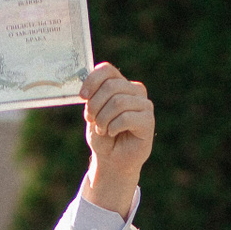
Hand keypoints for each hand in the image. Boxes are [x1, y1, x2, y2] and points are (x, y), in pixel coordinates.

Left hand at [79, 62, 152, 216]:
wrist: (112, 160)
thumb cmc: (102, 136)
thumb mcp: (92, 113)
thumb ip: (92, 97)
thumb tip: (86, 88)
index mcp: (120, 84)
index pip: (107, 70)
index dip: (92, 81)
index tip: (82, 97)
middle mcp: (135, 90)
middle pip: (111, 86)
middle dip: (95, 105)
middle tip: (93, 120)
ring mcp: (144, 105)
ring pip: (118, 102)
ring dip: (103, 119)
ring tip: (103, 129)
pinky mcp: (148, 120)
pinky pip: (126, 117)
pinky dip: (113, 127)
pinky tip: (113, 133)